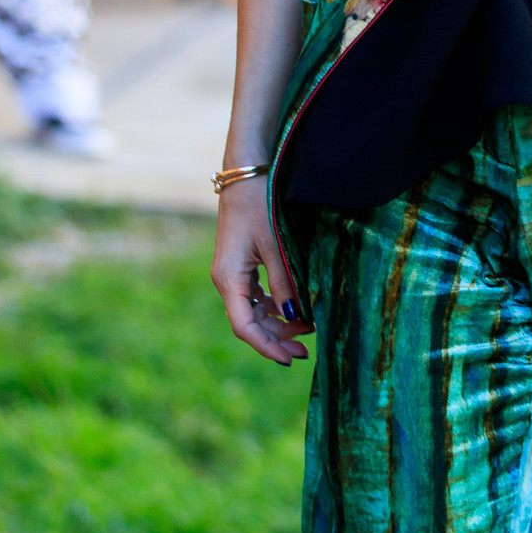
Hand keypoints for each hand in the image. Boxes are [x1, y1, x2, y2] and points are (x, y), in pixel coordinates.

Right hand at [211, 179, 312, 365]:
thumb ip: (284, 283)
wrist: (245, 173)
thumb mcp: (275, 245)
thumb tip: (295, 317)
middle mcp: (226, 280)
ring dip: (277, 323)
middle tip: (306, 350)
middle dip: (276, 338)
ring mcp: (231, 273)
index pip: (244, 327)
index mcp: (228, 279)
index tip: (290, 359)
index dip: (267, 346)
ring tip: (305, 332)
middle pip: (250, 322)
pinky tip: (292, 310)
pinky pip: (255, 295)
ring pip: (253, 310)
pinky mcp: (240, 264)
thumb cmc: (258, 204)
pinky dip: (274, 306)